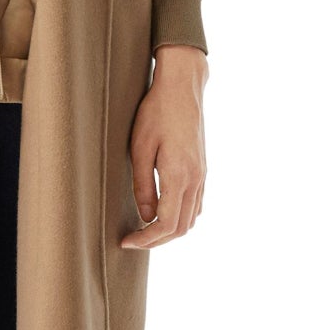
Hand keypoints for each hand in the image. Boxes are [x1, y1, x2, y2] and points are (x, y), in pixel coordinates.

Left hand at [120, 44, 207, 248]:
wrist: (182, 88)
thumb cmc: (156, 113)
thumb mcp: (139, 149)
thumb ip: (142, 186)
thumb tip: (145, 216)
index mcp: (179, 175)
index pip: (166, 223)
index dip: (146, 239)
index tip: (127, 242)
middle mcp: (195, 179)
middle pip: (181, 227)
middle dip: (157, 240)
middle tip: (133, 240)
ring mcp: (202, 175)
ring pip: (191, 219)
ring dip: (169, 230)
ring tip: (144, 229)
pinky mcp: (202, 169)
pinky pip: (196, 204)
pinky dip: (181, 217)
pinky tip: (162, 212)